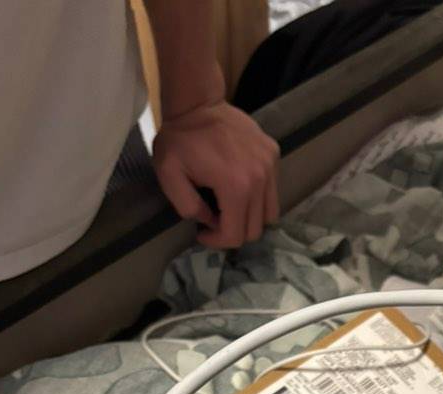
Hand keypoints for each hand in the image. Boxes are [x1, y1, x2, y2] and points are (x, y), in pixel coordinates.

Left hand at [153, 101, 279, 248]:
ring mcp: (270, 165)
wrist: (197, 101)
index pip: (236, 235)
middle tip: (214, 219)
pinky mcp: (274, 154)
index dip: (217, 242)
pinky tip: (238, 185)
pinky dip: (257, 197)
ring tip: (228, 206)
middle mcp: (260, 179)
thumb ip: (187, 207)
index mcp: (235, 187)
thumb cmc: (179, 139)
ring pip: (269, 214)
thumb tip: (208, 220)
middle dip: (232, 231)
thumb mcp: (169, 176)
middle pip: (254, 229)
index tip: (202, 232)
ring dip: (248, 218)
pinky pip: (272, 190)